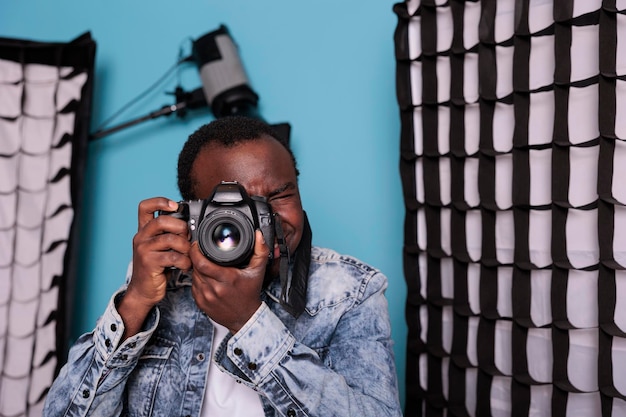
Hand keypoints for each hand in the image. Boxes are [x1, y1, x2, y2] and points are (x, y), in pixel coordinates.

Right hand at [119, 198, 191, 337]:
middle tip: (187, 238)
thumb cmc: (156, 268)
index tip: (175, 206)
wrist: (143, 291)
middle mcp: (141, 237)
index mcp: (144, 231)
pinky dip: (184, 261)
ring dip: (185, 247)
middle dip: (180, 227)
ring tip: (188, 255)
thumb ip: (170, 235)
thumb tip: (191, 227)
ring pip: (170, 239)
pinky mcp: (149, 263)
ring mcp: (143, 250)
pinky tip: (185, 266)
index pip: (145, 207)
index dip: (160, 201)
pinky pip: (173, 257)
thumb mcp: (160, 247)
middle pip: (161, 221)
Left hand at [190, 230, 269, 332]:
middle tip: (202, 253)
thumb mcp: (258, 271)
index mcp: (227, 278)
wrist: (245, 318)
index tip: (197, 245)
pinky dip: (197, 280)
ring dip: (197, 269)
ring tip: (206, 265)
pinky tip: (206, 278)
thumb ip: (260, 251)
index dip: (195, 251)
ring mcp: (206, 297)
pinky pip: (193, 286)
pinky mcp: (201, 303)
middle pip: (196, 267)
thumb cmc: (250, 294)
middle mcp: (214, 289)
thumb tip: (259, 235)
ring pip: (193, 276)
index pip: (202, 262)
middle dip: (197, 258)